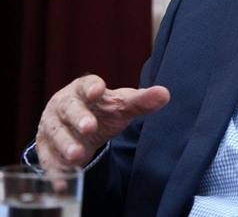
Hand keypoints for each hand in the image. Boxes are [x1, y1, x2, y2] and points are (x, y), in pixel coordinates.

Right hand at [36, 74, 169, 169]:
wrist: (78, 126)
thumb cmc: (102, 110)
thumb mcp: (122, 106)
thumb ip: (141, 101)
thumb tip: (165, 94)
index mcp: (83, 89)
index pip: (87, 84)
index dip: (92, 87)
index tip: (98, 91)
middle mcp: (64, 105)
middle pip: (69, 109)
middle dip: (79, 118)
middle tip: (90, 128)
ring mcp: (52, 126)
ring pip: (56, 133)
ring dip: (66, 145)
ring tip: (78, 156)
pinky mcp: (45, 147)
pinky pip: (48, 159)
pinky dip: (55, 170)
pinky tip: (63, 182)